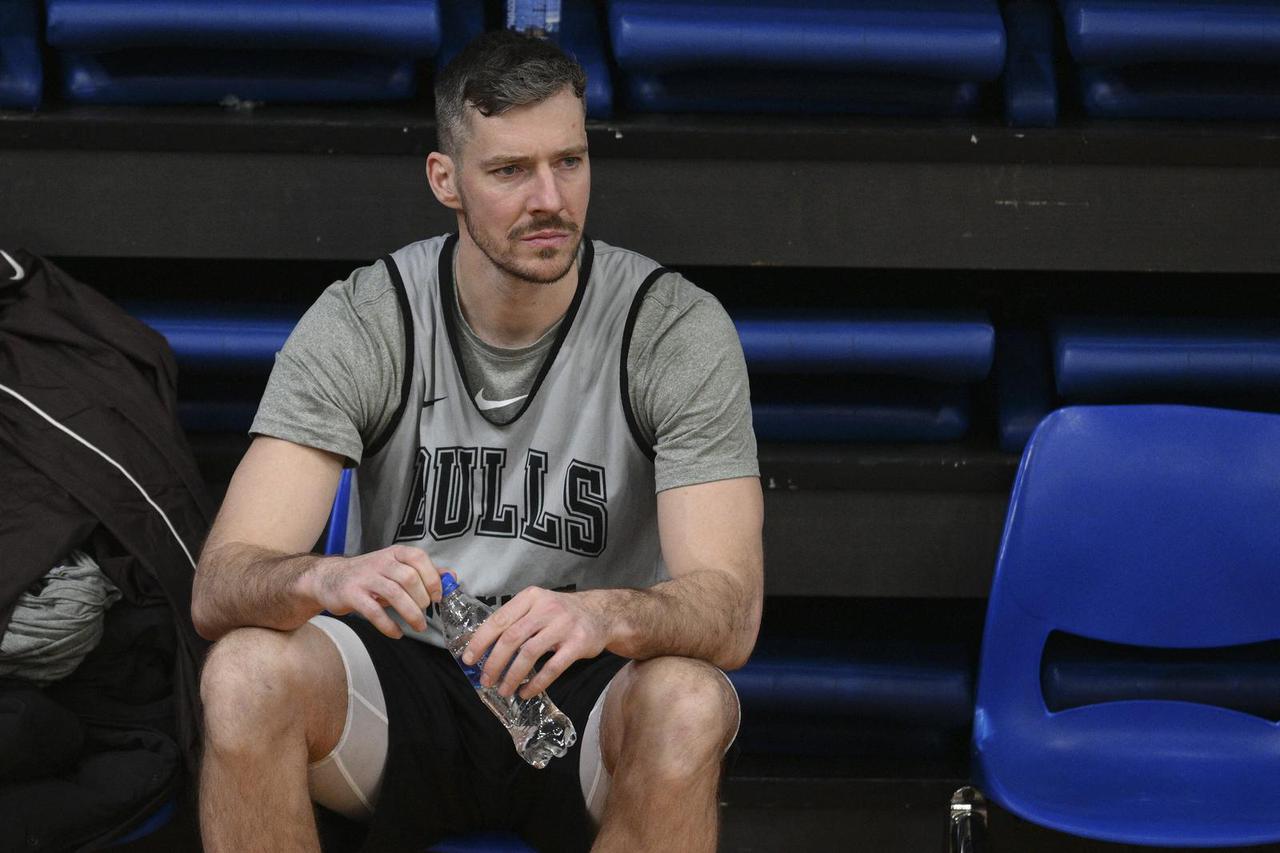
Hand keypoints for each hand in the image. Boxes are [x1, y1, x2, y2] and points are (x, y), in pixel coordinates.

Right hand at [304, 545, 442, 638]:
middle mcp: (380, 562)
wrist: (330, 578)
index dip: (432, 577)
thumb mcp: (397, 568)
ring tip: (418, 626)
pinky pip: (374, 612)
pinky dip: (388, 625)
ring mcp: (365, 578)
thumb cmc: (370, 575)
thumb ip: (424, 572)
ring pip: (394, 594)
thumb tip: (451, 576)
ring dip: (410, 614)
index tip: (437, 596)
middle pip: (409, 578)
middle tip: (425, 611)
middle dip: (422, 598)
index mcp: (395, 553)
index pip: (418, 558)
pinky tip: (397, 633)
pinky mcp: (352, 595)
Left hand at [463, 588, 607, 698]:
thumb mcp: (538, 606)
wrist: (602, 613)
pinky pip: (553, 667)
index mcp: (531, 597)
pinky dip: (537, 683)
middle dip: (494, 662)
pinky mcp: (578, 644)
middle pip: (511, 637)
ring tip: (504, 689)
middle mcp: (546, 608)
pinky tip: (527, 692)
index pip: (499, 619)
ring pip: (529, 653)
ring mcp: (563, 626)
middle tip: (485, 680)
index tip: (468, 659)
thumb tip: (483, 648)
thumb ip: (515, 621)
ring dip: (512, 675)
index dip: (481, 641)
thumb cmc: (561, 613)